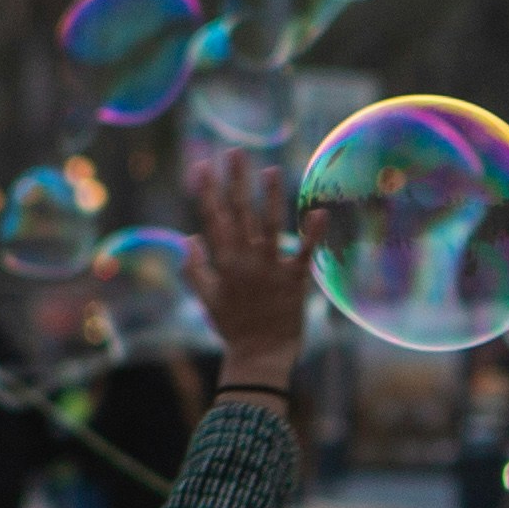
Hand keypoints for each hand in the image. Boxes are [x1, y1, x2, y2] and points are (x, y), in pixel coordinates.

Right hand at [184, 150, 314, 393]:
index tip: (203, 164)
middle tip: (234, 151)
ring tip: (271, 169)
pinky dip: (312, 233)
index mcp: (223, 262)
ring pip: (269, 225)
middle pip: (239, 213)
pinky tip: (319, 211)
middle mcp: (246, 260)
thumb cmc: (232, 327)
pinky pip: (304, 253)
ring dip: (270, 197)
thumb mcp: (207, 299)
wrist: (259, 356)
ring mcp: (271, 269)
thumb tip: (189, 238)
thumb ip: (195, 268)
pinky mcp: (295, 280)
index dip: (208, 191)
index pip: (213, 219)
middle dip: (235, 181)